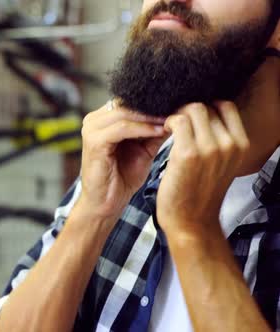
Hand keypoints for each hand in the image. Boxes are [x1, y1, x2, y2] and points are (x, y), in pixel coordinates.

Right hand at [76, 100, 167, 220]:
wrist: (106, 204)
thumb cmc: (122, 178)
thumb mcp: (143, 149)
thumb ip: (154, 131)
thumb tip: (178, 113)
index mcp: (103, 119)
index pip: (130, 100)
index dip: (154, 101)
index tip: (179, 103)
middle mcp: (94, 120)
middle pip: (127, 102)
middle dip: (154, 106)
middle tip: (179, 107)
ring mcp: (91, 129)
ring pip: (125, 112)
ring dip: (151, 116)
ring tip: (172, 118)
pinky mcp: (94, 141)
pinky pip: (122, 128)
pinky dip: (142, 128)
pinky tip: (159, 131)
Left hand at [156, 102, 249, 238]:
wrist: (191, 223)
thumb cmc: (199, 192)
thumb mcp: (219, 162)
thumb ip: (217, 138)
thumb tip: (203, 112)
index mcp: (241, 144)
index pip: (225, 106)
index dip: (204, 105)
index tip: (189, 115)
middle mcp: (230, 143)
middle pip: (206, 105)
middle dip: (186, 110)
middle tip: (173, 121)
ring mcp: (211, 147)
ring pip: (192, 109)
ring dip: (175, 114)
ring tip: (167, 128)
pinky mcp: (188, 153)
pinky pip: (177, 121)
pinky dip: (166, 122)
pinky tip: (162, 133)